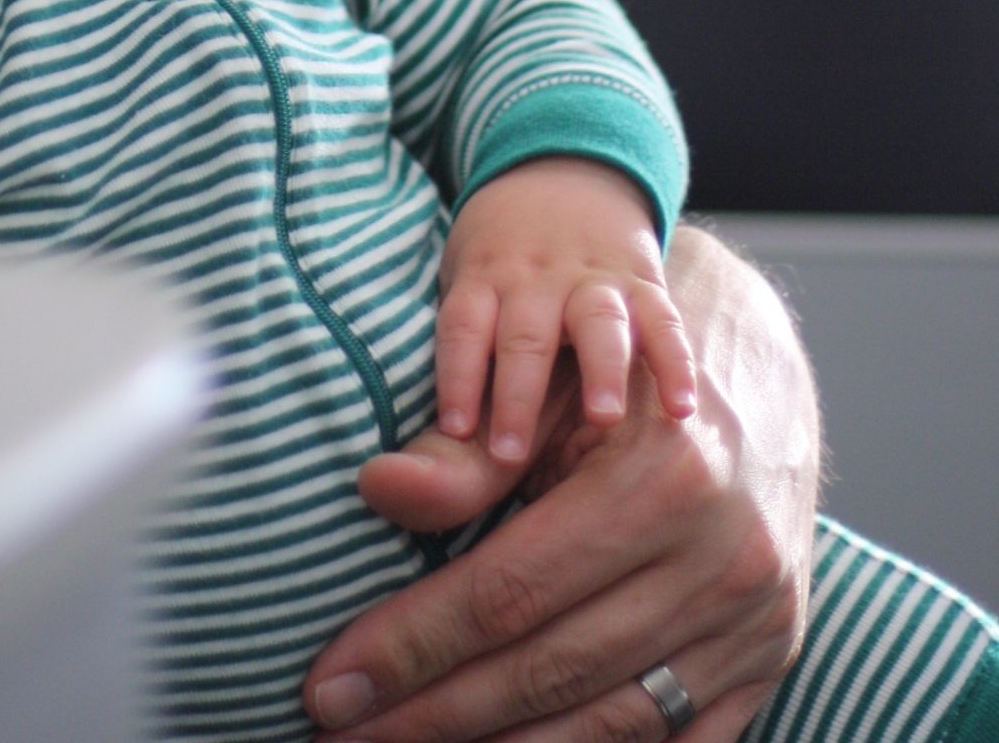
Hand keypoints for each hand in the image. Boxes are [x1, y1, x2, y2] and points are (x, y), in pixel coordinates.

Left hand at [303, 226, 818, 742]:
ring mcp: (752, 623)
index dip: (411, 643)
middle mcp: (718, 559)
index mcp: (661, 478)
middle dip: (432, 710)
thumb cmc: (624, 388)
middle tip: (340, 730)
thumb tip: (377, 490)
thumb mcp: (550, 393)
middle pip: (549, 666)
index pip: (508, 589)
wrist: (760, 392)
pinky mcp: (767, 664)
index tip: (329, 683)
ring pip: (608, 720)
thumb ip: (463, 454)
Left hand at [434, 159, 697, 462]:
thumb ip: (458, 349)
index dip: (457, 377)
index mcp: (484, 278)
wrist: (563, 171)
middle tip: (509, 454)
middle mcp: (535, 279)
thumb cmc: (501, 257)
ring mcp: (591, 279)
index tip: (455, 431)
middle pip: (524, 335)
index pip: (464, 327)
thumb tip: (408, 448)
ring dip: (600, 370)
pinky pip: (663, 321)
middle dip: (517, 395)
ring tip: (603, 419)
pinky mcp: (642, 282)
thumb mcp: (466, 279)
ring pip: (596, 322)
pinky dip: (674, 362)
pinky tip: (680, 407)